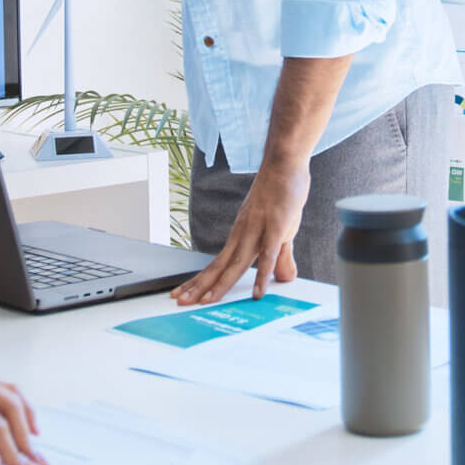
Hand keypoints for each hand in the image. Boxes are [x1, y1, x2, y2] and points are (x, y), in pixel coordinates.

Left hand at [172, 162, 307, 303]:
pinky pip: (268, 256)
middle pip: (219, 266)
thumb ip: (280, 258)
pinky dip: (262, 276)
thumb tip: (281, 278)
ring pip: (236, 264)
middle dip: (199, 286)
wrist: (283, 163)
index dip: (200, 280)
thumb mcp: (282, 232)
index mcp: (241, 236)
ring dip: (221, 284)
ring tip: (207, 301)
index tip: (184, 293)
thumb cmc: (280, 193)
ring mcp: (258, 230)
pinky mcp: (276, 227)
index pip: (217, 263)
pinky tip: (257, 292)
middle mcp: (243, 235)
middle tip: (181, 301)